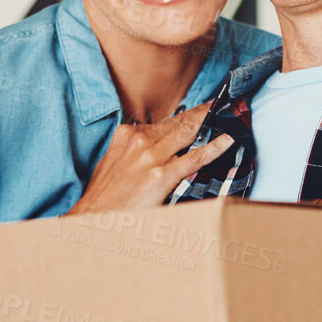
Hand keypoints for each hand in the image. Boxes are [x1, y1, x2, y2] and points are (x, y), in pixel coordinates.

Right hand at [66, 107, 234, 215]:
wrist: (93, 218)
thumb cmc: (104, 196)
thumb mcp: (112, 163)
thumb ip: (132, 151)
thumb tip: (151, 149)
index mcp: (127, 135)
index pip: (164, 121)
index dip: (186, 115)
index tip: (201, 109)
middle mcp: (140, 140)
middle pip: (179, 122)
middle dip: (203, 112)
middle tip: (222, 103)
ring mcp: (151, 157)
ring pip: (188, 133)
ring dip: (210, 121)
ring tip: (229, 113)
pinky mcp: (161, 176)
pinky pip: (194, 158)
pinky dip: (214, 147)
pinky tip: (228, 139)